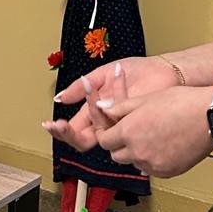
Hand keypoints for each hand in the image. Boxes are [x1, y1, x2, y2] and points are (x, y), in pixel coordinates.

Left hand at [46, 69, 212, 179]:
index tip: (111, 129)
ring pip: (134, 162)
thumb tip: (102, 109)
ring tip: (150, 136)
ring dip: (135, 153)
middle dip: (119, 145)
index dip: (106, 133)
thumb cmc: (182, 102)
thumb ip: (120, 107)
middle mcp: (138, 151)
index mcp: (129, 131)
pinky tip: (163, 146)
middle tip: (130, 132)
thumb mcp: (147, 98)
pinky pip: (151, 169)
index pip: (104, 140)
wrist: (212, 117)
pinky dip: (152, 161)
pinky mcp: (168, 172)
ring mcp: (153, 165)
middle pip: (116, 155)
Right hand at [50, 55, 182, 145]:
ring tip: (95, 83)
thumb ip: (80, 88)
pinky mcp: (134, 125)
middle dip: (68, 133)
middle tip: (59, 124)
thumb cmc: (136, 72)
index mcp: (96, 112)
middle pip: (82, 140)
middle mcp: (107, 123)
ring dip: (93, 105)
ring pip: (99, 132)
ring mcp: (120, 126)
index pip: (75, 130)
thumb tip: (60, 98)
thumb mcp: (101, 75)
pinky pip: (119, 120)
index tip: (50, 124)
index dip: (61, 130)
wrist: (162, 71)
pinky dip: (116, 95)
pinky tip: (117, 79)